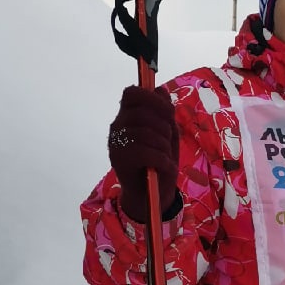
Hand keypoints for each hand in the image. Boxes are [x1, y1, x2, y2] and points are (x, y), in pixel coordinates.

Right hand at [107, 86, 178, 222]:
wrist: (152, 194)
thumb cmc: (160, 161)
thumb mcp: (168, 134)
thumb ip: (165, 113)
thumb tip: (160, 89)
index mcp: (127, 116)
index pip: (132, 93)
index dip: (152, 98)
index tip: (168, 112)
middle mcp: (117, 126)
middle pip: (143, 113)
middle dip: (164, 127)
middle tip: (167, 143)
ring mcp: (116, 143)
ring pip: (147, 133)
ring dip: (164, 147)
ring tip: (165, 158)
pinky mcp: (119, 160)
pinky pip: (147, 152)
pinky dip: (163, 161)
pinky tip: (164, 167)